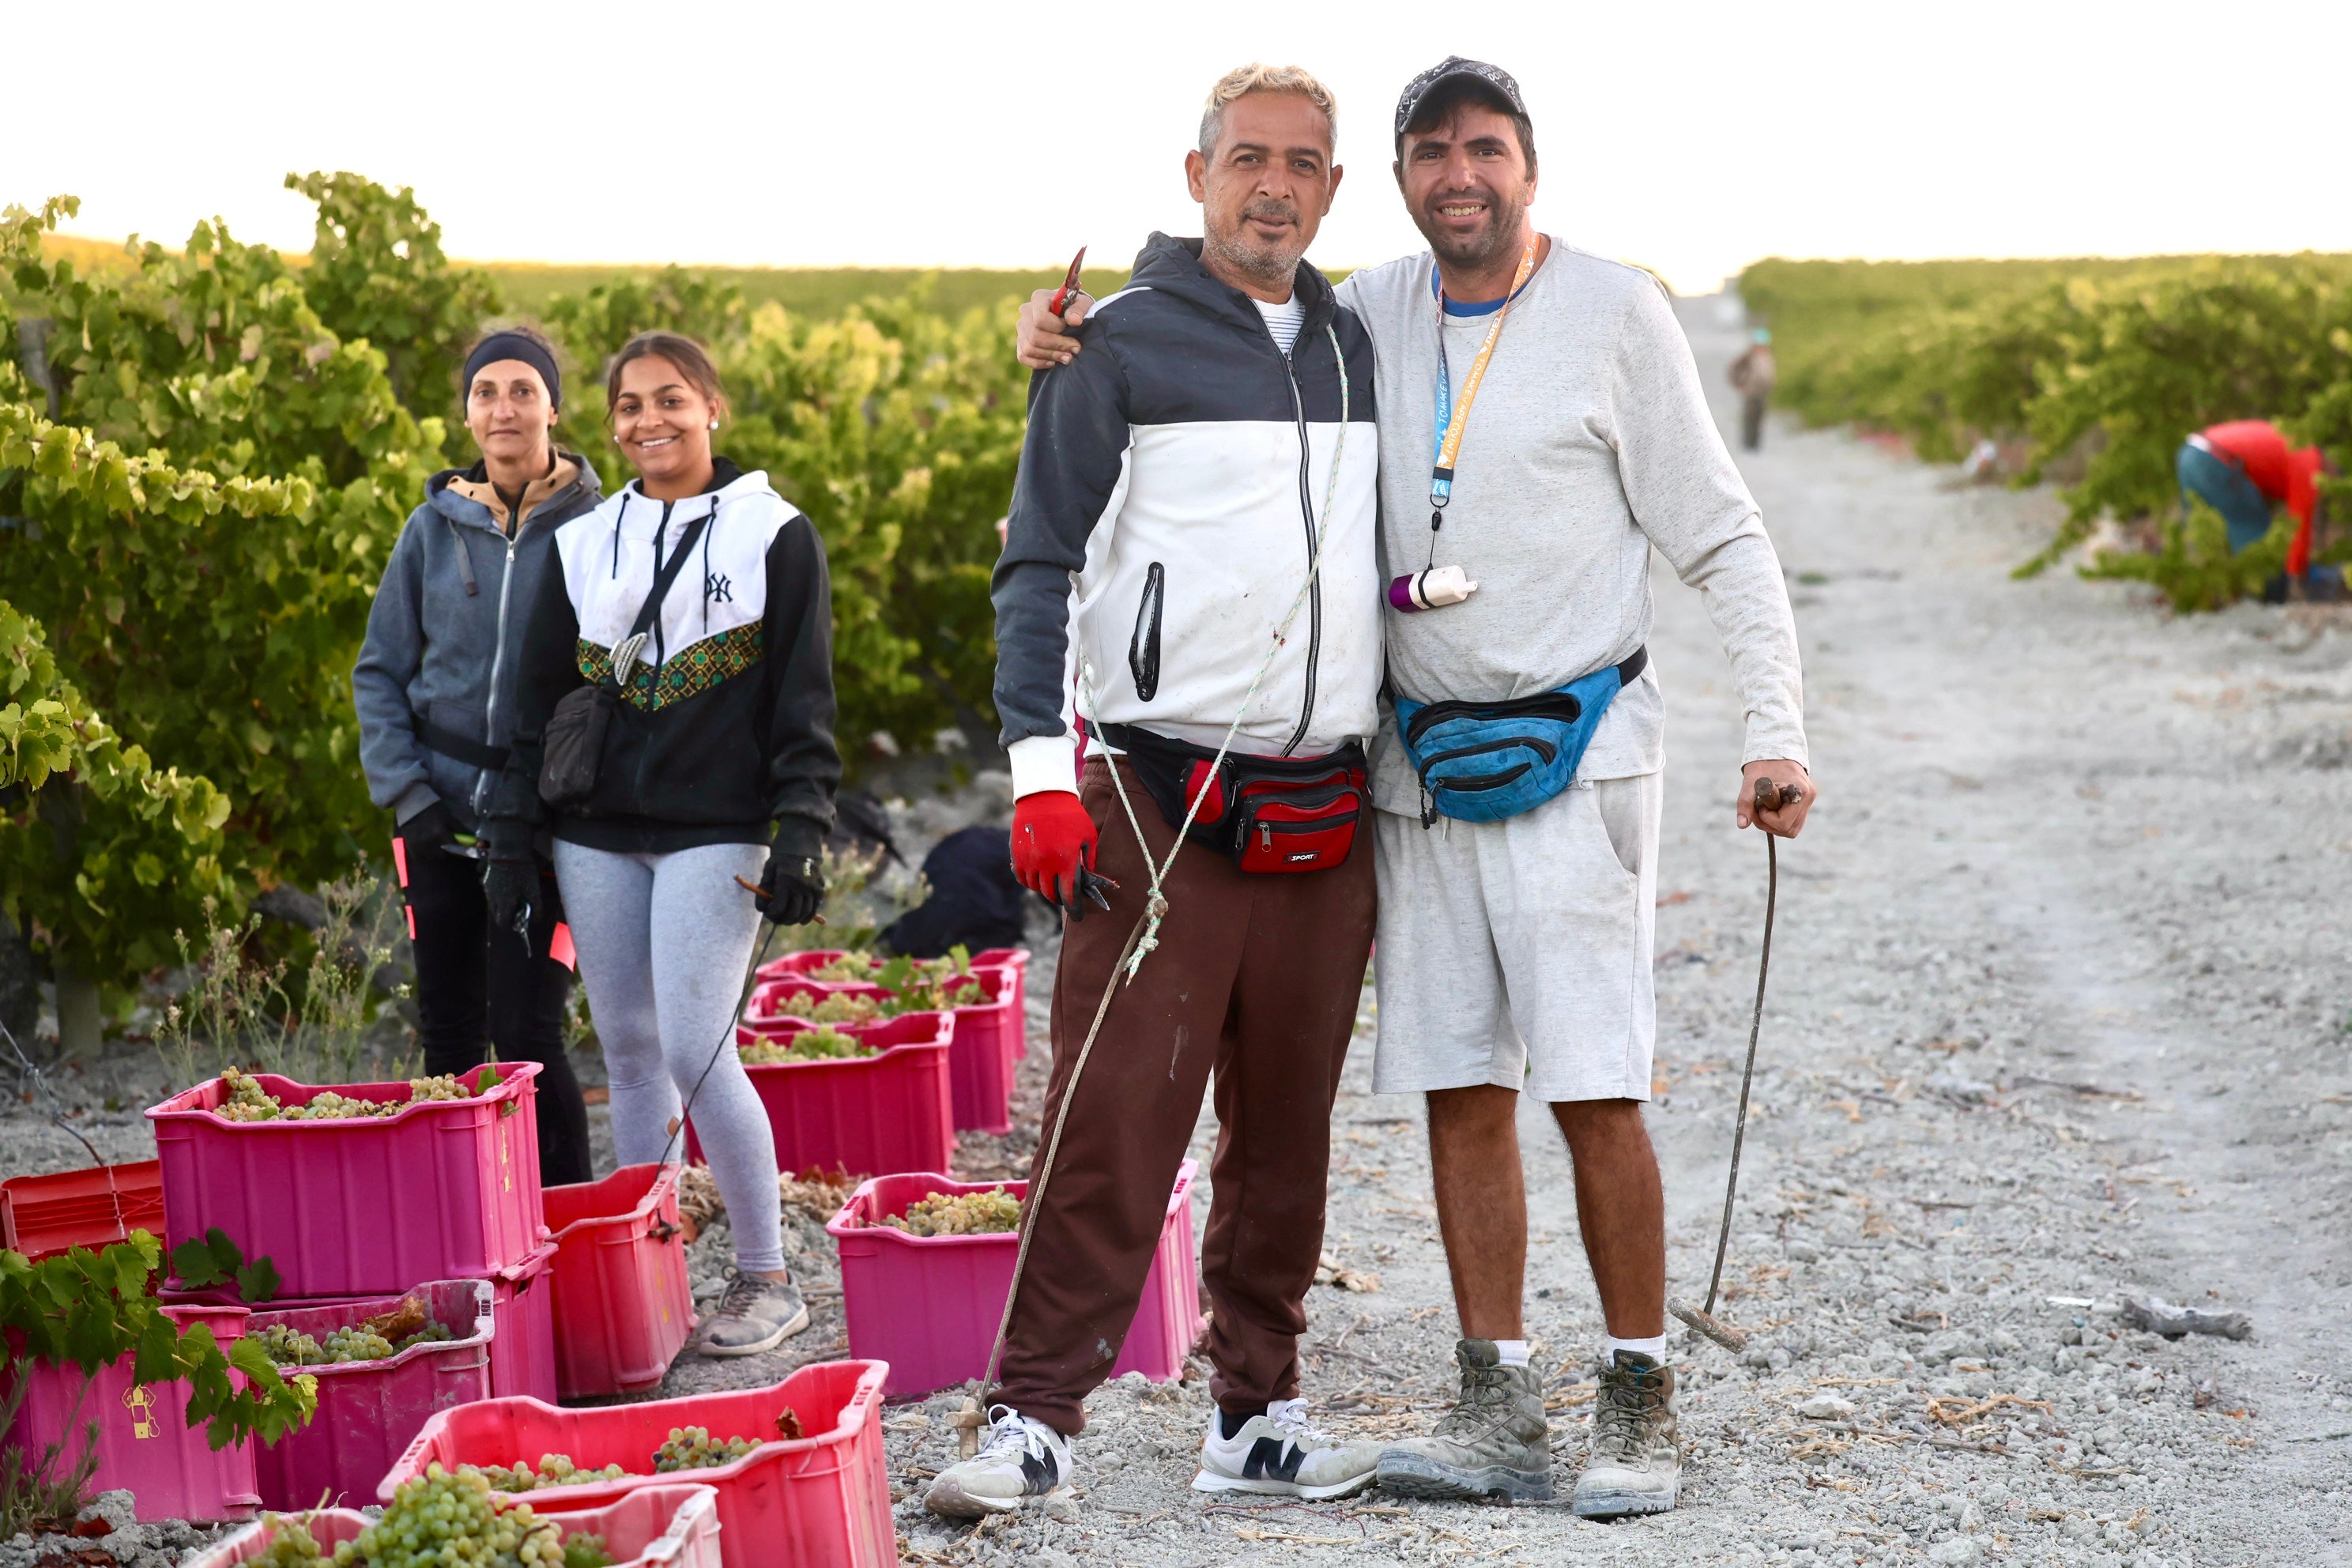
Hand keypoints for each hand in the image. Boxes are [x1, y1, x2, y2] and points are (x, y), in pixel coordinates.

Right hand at [397, 800, 458, 852]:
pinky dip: (425, 854)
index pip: (455, 849)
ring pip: (433, 857)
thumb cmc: (433, 809)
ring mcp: (420, 846)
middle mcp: (430, 842)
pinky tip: (426, 845)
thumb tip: (474, 840)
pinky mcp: (412, 848)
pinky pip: (422, 857)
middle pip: (444, 855)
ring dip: (437, 853)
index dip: (459, 849)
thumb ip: (460, 829)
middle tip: (445, 843)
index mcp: (440, 833)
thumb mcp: (448, 817)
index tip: (459, 847)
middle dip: (447, 851)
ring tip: (435, 843)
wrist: (411, 806)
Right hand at [482, 858, 534, 935]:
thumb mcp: (534, 890)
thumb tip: (536, 921)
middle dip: (507, 915)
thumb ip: (536, 908)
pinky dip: (498, 894)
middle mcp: (492, 898)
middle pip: (497, 914)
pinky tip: (508, 885)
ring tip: (515, 895)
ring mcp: (488, 889)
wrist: (509, 851)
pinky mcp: (487, 879)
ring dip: (502, 904)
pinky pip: (491, 893)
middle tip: (519, 907)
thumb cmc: (523, 871)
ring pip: (493, 904)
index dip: (511, 924)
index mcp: (503, 903)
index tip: (520, 920)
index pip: (503, 923)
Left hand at [756, 852, 824, 925]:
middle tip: (775, 917)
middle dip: (781, 920)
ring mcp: (813, 889)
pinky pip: (814, 910)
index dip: (771, 914)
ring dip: (793, 920)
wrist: (802, 845)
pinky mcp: (820, 890)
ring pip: (803, 914)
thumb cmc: (781, 858)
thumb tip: (762, 908)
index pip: (778, 908)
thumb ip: (764, 889)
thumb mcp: (769, 869)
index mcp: (786, 880)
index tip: (767, 911)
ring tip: (785, 918)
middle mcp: (802, 886)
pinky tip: (799, 919)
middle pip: (792, 914)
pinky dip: (806, 917)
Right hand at [1010, 790, 1098, 909]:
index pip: (1069, 895)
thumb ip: (1089, 859)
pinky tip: (1037, 876)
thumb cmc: (1070, 815)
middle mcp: (1045, 864)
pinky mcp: (1016, 854)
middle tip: (1064, 896)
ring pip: (1034, 887)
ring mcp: (1028, 860)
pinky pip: (1021, 877)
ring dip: (1043, 889)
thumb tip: (1088, 876)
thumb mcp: (1088, 836)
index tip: (1078, 915)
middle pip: (1050, 893)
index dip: (1074, 908)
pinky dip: (1029, 880)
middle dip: (1058, 898)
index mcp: (1066, 861)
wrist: (1044, 796)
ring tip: (1050, 883)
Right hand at [1016, 288, 1093, 370]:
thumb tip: (1074, 320)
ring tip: (1068, 357)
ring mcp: (1021, 327)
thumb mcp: (1083, 305)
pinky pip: (1023, 357)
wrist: (1070, 317)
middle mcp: (1026, 311)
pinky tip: (1054, 362)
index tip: (1072, 328)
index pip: (1040, 318)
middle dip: (1057, 346)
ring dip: (1051, 356)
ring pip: (1029, 348)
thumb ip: (1079, 310)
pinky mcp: (1020, 342)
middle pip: (1035, 336)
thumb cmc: (1077, 309)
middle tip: (1076, 349)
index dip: (1057, 328)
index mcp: (1039, 298)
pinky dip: (1039, 363)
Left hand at [1737, 760, 1813, 837]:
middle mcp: (1808, 797)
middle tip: (1758, 810)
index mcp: (1799, 791)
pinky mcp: (1806, 800)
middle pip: (1790, 830)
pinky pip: (1794, 821)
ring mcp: (1809, 799)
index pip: (1784, 823)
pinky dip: (1781, 820)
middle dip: (1770, 825)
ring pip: (1793, 828)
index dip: (1767, 819)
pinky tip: (1771, 808)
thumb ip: (1745, 802)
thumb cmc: (1763, 762)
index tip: (1758, 806)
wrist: (1776, 746)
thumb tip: (1742, 825)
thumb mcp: (1750, 781)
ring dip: (1775, 824)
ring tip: (1765, 809)